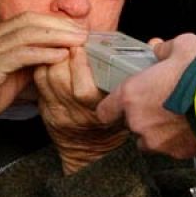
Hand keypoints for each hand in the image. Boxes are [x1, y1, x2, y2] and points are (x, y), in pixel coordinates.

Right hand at [0, 13, 86, 161]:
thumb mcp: (12, 74)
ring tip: (77, 41)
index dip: (54, 21)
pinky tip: (59, 56)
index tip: (77, 28)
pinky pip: (20, 54)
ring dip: (56, 36)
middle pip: (29, 21)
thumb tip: (58, 54)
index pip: (28, 19)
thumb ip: (30, 62)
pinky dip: (42, 53)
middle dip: (59, 24)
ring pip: (27, 34)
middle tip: (83, 32)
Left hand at [33, 46, 128, 174]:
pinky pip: (39, 85)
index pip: (84, 90)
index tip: (82, 46)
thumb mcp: (133, 105)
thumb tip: (156, 45)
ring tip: (61, 47)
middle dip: (62, 54)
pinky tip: (53, 60)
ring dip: (51, 58)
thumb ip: (138, 77)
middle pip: (59, 78)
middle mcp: (78, 116)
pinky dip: (43, 68)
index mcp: (102, 114)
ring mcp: (60, 115)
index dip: (80, 64)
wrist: (94, 157)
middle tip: (69, 39)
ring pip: (46, 79)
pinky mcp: (48, 114)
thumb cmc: (118, 126)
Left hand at [97, 33, 195, 159]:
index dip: (112, 108)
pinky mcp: (177, 153)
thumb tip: (160, 49)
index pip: (105, 111)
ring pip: (150, 141)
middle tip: (163, 103)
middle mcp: (139, 122)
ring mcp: (157, 141)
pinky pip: (172, 148)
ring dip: (159, 132)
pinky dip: (179, 141)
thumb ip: (165, 49)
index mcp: (131, 95)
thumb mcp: (182, 46)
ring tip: (178, 118)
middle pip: (131, 125)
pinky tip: (192, 126)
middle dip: (144, 116)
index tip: (120, 105)